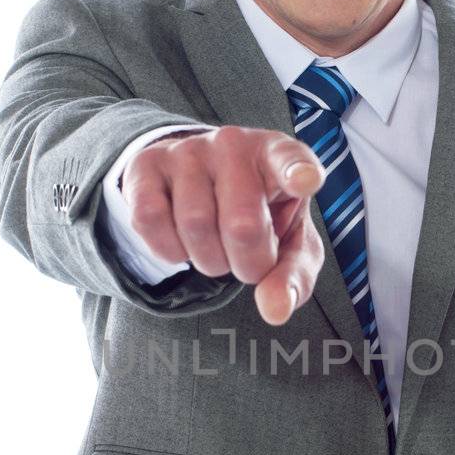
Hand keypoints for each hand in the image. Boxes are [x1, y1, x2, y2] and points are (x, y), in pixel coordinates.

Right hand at [120, 126, 325, 324]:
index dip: (298, 172)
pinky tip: (182, 241)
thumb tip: (275, 310)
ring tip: (216, 248)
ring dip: (208, 260)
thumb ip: (293, 276)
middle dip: (247, 264)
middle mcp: (234, 144)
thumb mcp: (287, 240)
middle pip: (242, 225)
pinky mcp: (147, 163)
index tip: (306, 181)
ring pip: (194, 225)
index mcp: (277, 156)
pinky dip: (167, 249)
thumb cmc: (256, 210)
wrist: (198, 177)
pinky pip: (150, 219)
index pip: (290, 159)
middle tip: (248, 261)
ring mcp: (188, 151)